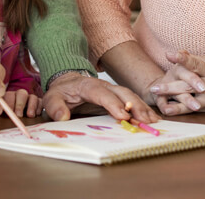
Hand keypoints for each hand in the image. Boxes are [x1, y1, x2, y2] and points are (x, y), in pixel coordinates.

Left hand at [4, 89, 40, 117]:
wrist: (20, 123)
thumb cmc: (7, 120)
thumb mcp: (1, 116)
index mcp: (8, 97)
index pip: (9, 95)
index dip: (9, 102)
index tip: (9, 111)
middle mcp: (19, 96)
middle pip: (21, 94)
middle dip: (20, 104)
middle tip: (19, 115)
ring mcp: (30, 98)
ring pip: (32, 96)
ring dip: (31, 106)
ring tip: (30, 115)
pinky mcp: (38, 102)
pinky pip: (40, 101)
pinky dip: (39, 107)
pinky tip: (37, 114)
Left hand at [42, 72, 157, 123]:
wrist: (68, 83)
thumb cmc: (61, 92)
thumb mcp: (52, 98)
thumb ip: (55, 107)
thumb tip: (63, 117)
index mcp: (88, 86)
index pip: (102, 93)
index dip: (113, 104)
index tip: (123, 116)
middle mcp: (104, 85)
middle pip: (122, 93)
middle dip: (134, 106)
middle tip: (144, 120)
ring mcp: (112, 90)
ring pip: (130, 96)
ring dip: (142, 108)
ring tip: (153, 121)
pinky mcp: (117, 96)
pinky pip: (132, 101)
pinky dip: (143, 109)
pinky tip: (152, 118)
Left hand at [148, 50, 204, 114]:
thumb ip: (195, 59)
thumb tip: (180, 52)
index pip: (195, 63)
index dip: (183, 59)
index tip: (170, 55)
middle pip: (188, 84)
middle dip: (170, 86)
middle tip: (154, 87)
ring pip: (189, 97)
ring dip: (172, 98)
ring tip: (157, 98)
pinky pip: (193, 109)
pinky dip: (180, 109)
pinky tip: (168, 110)